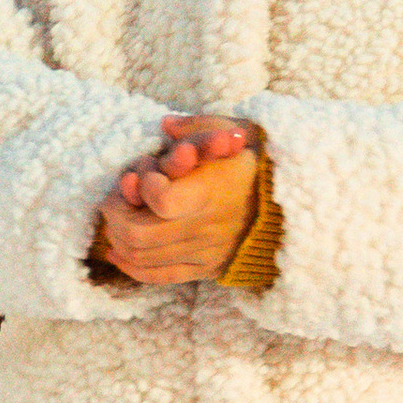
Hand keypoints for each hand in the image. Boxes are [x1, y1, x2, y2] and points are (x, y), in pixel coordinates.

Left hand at [94, 116, 261, 284]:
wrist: (286, 204)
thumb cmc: (252, 162)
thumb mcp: (231, 131)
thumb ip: (196, 126)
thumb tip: (166, 126)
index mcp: (212, 192)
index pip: (162, 200)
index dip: (144, 184)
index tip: (147, 168)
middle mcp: (205, 228)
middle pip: (139, 233)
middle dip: (116, 212)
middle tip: (116, 196)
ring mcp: (204, 253)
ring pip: (141, 257)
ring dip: (117, 236)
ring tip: (117, 217)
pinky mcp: (204, 269)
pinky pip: (158, 276)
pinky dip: (131, 266)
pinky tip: (117, 251)